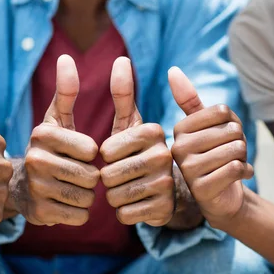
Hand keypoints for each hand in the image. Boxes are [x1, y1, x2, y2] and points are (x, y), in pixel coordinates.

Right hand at [17, 55, 99, 225]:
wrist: (21, 187)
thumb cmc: (50, 150)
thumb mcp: (57, 120)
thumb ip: (66, 91)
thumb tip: (66, 57)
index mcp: (42, 134)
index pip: (91, 150)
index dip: (91, 155)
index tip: (79, 154)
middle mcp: (35, 160)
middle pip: (90, 176)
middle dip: (90, 178)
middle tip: (76, 175)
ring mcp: (35, 189)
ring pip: (87, 198)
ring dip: (86, 195)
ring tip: (70, 188)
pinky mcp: (39, 214)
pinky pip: (80, 216)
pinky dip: (79, 213)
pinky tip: (65, 204)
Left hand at [100, 57, 174, 226]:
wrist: (168, 191)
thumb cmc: (139, 153)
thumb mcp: (131, 124)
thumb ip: (124, 93)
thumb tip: (121, 59)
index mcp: (154, 131)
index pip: (106, 150)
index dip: (105, 156)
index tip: (118, 155)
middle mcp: (164, 156)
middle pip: (109, 175)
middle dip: (108, 179)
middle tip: (122, 175)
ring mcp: (166, 184)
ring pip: (114, 196)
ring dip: (114, 196)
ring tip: (129, 188)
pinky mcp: (164, 210)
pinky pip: (124, 214)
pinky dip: (124, 212)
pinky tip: (136, 204)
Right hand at [169, 67, 252, 225]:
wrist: (221, 196)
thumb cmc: (215, 156)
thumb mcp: (206, 126)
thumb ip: (189, 100)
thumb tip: (172, 71)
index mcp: (179, 130)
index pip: (223, 111)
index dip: (233, 123)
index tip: (224, 137)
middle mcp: (178, 149)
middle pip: (232, 130)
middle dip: (240, 143)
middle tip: (230, 155)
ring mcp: (188, 170)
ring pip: (235, 149)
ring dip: (243, 158)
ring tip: (233, 165)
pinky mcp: (201, 189)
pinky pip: (234, 169)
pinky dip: (244, 172)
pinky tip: (237, 177)